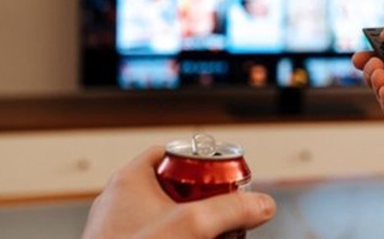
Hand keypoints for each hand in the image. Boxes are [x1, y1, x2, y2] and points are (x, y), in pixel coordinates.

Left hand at [82, 147, 275, 238]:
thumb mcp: (192, 226)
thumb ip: (232, 210)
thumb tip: (263, 205)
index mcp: (130, 180)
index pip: (171, 153)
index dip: (200, 160)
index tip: (224, 172)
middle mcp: (120, 203)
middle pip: (174, 187)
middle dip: (205, 199)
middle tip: (228, 211)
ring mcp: (120, 231)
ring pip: (167, 218)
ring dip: (195, 226)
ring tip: (218, 235)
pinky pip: (159, 237)